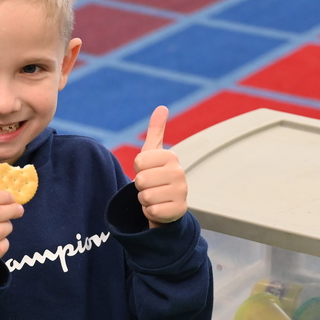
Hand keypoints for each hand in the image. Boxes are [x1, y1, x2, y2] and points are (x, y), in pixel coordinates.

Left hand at [134, 106, 187, 227]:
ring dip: (145, 200)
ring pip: (145, 196)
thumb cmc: (157, 176)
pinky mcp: (179, 211)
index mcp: (171, 156)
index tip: (148, 171)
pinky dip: (150, 212)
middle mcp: (180, 173)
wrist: (168, 204)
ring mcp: (182, 192)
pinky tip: (159, 207)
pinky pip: (151, 211)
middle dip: (141, 186)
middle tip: (151, 186)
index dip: (138, 169)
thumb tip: (162, 107)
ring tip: (155, 197)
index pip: (139, 162)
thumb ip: (156, 130)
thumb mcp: (153, 153)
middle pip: (141, 180)